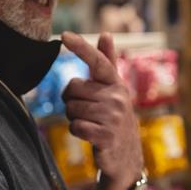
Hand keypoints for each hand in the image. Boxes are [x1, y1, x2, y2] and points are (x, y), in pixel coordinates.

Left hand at [61, 32, 143, 189]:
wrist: (126, 155)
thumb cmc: (113, 117)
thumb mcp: (113, 90)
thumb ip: (108, 62)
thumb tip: (106, 34)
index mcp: (116, 83)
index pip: (98, 61)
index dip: (81, 47)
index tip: (64, 35)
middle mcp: (118, 97)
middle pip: (73, 89)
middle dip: (72, 101)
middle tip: (88, 111)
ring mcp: (113, 117)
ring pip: (72, 109)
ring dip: (75, 117)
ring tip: (91, 123)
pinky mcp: (106, 135)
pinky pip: (75, 126)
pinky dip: (78, 131)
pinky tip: (91, 135)